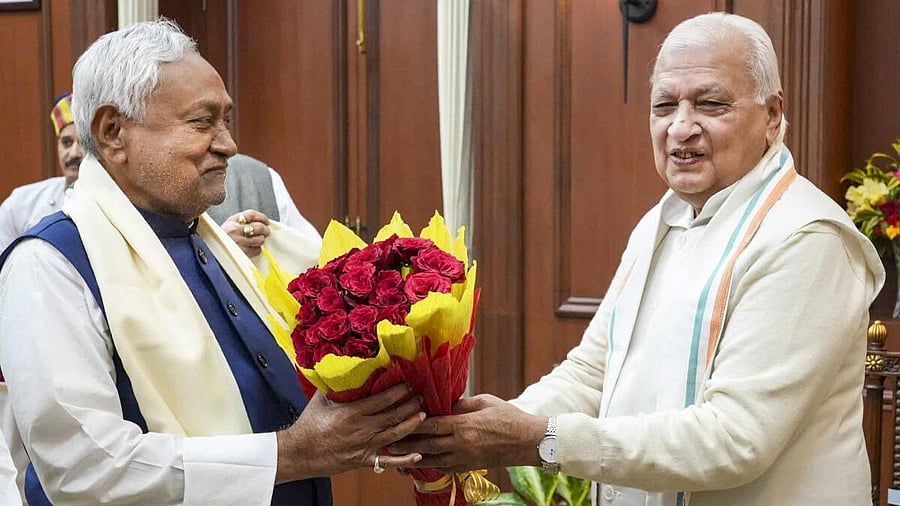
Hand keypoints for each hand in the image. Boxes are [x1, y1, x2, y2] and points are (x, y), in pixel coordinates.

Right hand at [221, 209, 270, 256]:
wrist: (212, 252)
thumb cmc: (223, 239)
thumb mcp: (229, 225)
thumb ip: (242, 222)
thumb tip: (261, 223)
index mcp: (232, 221)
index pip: (251, 214)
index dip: (262, 217)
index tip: (266, 221)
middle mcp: (235, 230)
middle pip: (258, 227)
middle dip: (265, 230)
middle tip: (266, 232)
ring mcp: (238, 241)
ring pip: (260, 239)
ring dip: (261, 240)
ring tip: (258, 241)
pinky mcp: (241, 252)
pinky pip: (257, 250)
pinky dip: (257, 250)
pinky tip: (252, 248)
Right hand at [275, 383, 425, 482]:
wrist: (299, 453)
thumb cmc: (308, 426)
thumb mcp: (320, 400)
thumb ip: (333, 385)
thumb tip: (339, 366)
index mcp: (352, 413)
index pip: (381, 400)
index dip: (397, 391)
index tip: (407, 384)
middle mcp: (361, 430)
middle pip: (393, 416)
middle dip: (409, 405)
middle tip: (420, 397)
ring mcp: (364, 446)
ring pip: (395, 435)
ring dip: (411, 425)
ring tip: (423, 415)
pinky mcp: (363, 460)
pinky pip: (387, 461)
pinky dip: (404, 459)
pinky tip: (418, 455)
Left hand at [387, 394, 546, 473]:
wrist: (527, 441)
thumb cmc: (508, 417)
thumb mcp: (484, 402)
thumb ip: (461, 404)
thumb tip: (443, 403)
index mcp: (464, 425)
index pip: (432, 425)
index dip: (413, 424)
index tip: (399, 421)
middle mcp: (461, 444)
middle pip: (427, 445)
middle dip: (406, 445)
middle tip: (388, 444)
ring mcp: (465, 458)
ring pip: (432, 461)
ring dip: (414, 458)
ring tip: (397, 457)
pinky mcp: (469, 467)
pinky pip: (444, 468)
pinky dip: (430, 466)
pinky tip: (420, 463)